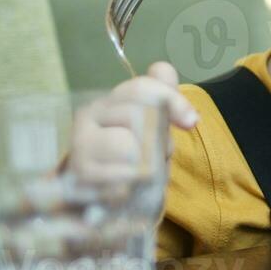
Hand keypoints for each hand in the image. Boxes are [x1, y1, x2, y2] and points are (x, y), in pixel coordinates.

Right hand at [68, 62, 197, 183]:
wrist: (99, 201)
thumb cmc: (132, 161)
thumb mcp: (153, 128)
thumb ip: (161, 96)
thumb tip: (162, 69)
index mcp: (109, 101)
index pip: (141, 87)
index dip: (172, 101)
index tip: (190, 122)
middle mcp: (88, 116)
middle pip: (140, 115)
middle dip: (159, 141)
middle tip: (154, 157)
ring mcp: (80, 144)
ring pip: (129, 144)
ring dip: (147, 164)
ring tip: (139, 174)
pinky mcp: (81, 174)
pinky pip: (122, 174)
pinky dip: (134, 185)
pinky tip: (126, 189)